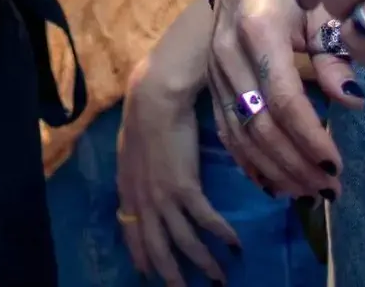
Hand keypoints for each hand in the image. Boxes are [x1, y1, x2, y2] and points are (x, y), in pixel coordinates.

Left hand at [118, 8, 237, 285]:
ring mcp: (162, 196)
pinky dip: (221, 236)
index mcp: (128, 189)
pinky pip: (205, 222)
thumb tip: (146, 181)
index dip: (142, 255)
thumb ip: (140, 171)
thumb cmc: (147, 115)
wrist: (155, 96)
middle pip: (156, 248)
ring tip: (219, 279)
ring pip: (183, 243)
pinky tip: (235, 245)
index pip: (132, 232)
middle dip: (171, 275)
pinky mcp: (184, 187)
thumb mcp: (134, 149)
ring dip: (203, 264)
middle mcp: (142, 199)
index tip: (149, 274)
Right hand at [206, 0, 354, 198]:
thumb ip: (334, 54)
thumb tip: (353, 102)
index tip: (336, 165)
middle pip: (259, 123)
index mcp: (259, 30)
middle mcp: (228, 54)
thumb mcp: (320, 10)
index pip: (282, 96)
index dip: (309, 136)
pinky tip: (277, 184)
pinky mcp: (210, 84)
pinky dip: (251, 163)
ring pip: (241, 134)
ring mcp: (214, 71)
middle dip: (296, 163)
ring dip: (276, 170)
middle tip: (330, 188)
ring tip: (310, 192)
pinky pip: (227, 132)